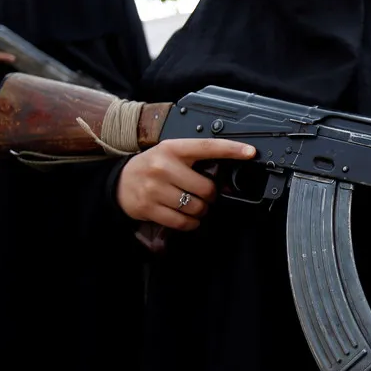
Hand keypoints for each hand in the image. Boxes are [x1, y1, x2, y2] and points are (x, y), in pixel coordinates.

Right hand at [116, 138, 256, 229]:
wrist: (120, 183)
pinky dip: (190, 223)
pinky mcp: (149, 207)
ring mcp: (155, 188)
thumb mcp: (170, 154)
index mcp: (172, 149)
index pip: (207, 147)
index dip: (231, 149)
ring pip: (195, 207)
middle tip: (203, 194)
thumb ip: (194, 161)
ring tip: (193, 205)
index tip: (250, 152)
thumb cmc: (152, 167)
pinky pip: (182, 222)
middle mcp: (163, 166)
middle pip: (206, 188)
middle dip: (210, 196)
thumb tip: (224, 177)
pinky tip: (187, 217)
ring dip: (200, 210)